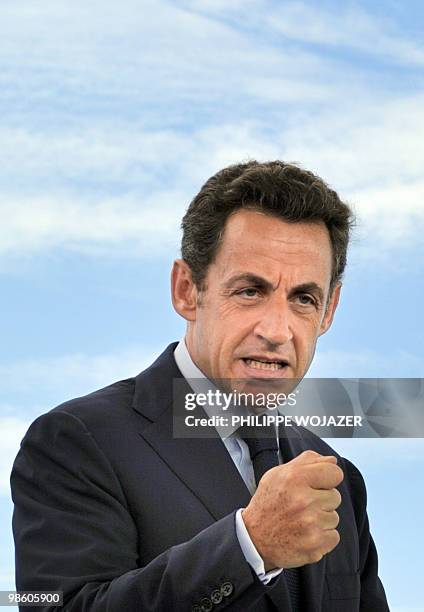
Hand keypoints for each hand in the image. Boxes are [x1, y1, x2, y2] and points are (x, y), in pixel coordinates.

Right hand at [241, 450, 343, 569]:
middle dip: (321, 500)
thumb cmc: (267, 504)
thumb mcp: (278, 474)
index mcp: (295, 479)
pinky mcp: (315, 544)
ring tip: (302, 520)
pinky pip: (334, 536)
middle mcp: (304, 500)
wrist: (254, 538)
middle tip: (302, 505)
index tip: (319, 484)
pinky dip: (322, 537)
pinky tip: (306, 533)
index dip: (327, 478)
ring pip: (334, 517)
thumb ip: (307, 462)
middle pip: (335, 496)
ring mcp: (310, 523)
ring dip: (321, 519)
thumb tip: (331, 460)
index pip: (334, 473)